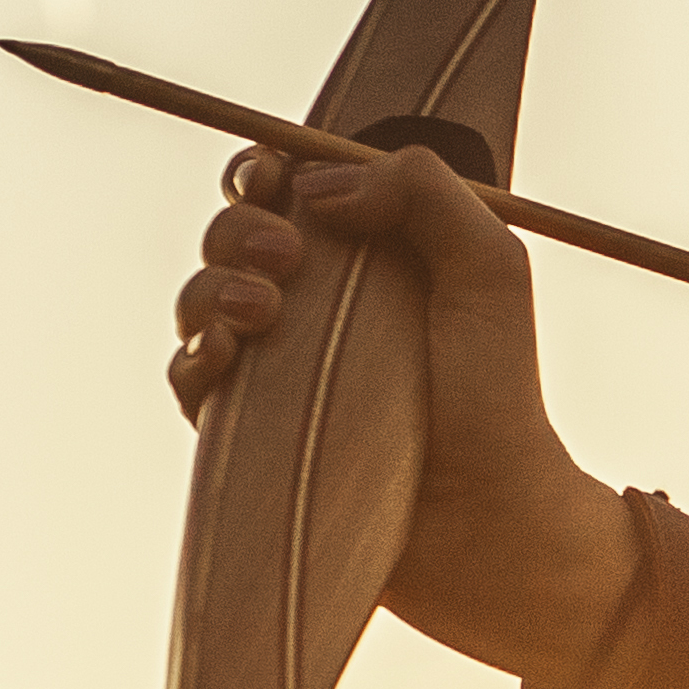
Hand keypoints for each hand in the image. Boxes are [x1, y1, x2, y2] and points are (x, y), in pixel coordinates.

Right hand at [169, 140, 637, 686]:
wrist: (483, 517)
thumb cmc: (496, 395)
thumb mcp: (490, 269)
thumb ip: (425, 191)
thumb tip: (318, 185)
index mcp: (369, 254)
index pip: (291, 188)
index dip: (267, 171)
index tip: (276, 179)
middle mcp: (318, 302)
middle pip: (235, 233)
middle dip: (240, 227)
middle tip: (287, 258)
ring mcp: (279, 365)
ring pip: (202, 297)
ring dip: (214, 287)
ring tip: (264, 312)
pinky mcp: (252, 427)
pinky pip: (191, 376)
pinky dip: (195, 357)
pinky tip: (225, 359)